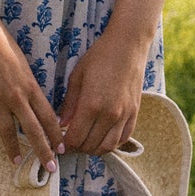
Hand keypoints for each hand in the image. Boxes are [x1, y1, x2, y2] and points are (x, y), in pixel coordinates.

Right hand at [0, 17, 62, 165]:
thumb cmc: (3, 44)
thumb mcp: (24, 65)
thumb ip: (29, 86)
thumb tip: (34, 105)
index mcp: (31, 86)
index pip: (48, 117)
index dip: (56, 136)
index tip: (62, 149)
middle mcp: (16, 96)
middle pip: (33, 130)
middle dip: (43, 151)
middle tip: (50, 168)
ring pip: (8, 132)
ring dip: (14, 150)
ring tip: (17, 162)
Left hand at [58, 31, 149, 156]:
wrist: (128, 45)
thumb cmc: (100, 57)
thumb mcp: (77, 76)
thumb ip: (69, 104)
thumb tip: (61, 124)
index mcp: (91, 105)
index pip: (75, 138)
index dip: (65, 145)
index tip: (59, 144)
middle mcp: (109, 114)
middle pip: (90, 145)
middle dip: (77, 148)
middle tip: (70, 143)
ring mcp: (124, 115)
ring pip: (108, 147)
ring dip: (94, 149)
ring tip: (85, 143)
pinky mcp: (135, 113)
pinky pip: (123, 138)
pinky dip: (112, 144)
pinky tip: (102, 137)